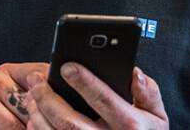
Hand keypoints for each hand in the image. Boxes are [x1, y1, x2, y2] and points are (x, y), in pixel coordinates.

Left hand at [23, 64, 168, 128]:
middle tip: (36, 79)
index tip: (66, 66)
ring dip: (38, 114)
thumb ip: (147, 92)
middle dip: (48, 98)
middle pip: (70, 121)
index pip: (105, 101)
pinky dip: (38, 129)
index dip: (84, 82)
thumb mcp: (158, 116)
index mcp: (132, 127)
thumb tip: (133, 73)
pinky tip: (35, 116)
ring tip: (32, 95)